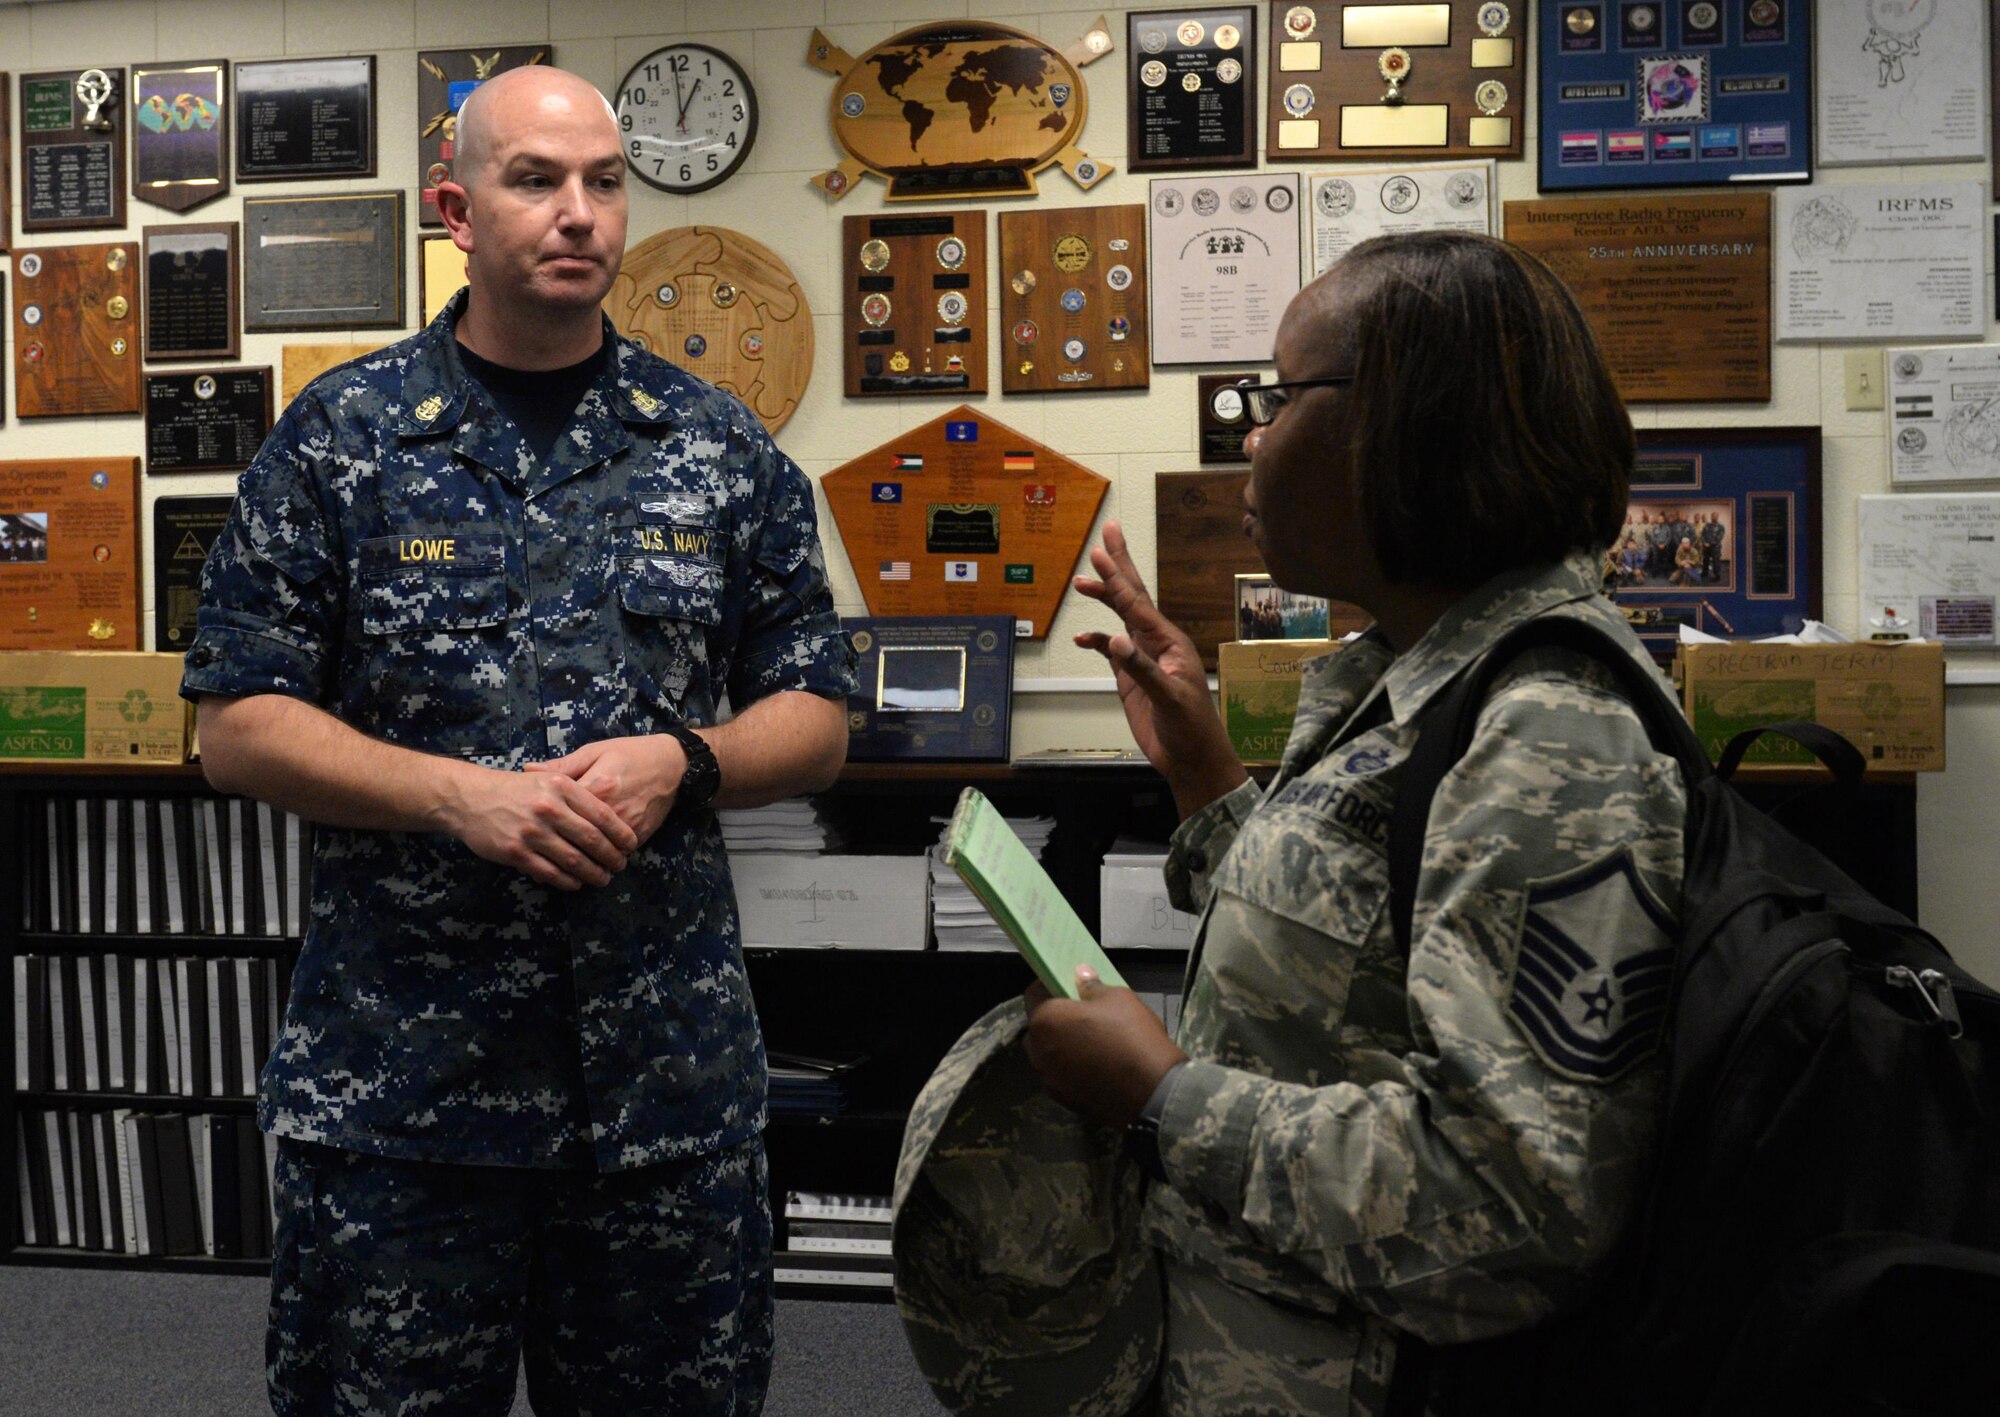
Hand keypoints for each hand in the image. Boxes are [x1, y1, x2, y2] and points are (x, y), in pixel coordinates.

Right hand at [443, 766, 639, 891]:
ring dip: (593, 873)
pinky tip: (576, 883)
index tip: (631, 845)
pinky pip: (550, 873)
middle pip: (592, 840)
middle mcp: (548, 808)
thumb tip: (610, 811)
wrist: (470, 798)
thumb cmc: (513, 789)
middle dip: (611, 857)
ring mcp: (532, 832)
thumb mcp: (547, 778)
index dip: (621, 833)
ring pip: (573, 860)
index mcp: (561, 787)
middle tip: (620, 866)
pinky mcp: (516, 852)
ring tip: (603, 878)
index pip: (602, 814)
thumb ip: (576, 791)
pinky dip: (567, 881)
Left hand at [525, 734, 687, 848]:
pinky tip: (589, 858)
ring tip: (563, 860)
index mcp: (596, 786)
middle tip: (542, 852)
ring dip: (581, 858)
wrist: (675, 765)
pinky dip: (601, 858)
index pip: (561, 812)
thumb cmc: (631, 753)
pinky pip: (615, 853)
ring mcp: (627, 825)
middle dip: (558, 847)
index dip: (542, 822)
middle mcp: (611, 809)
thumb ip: (561, 766)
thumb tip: (527, 770)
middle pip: (577, 838)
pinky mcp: (640, 835)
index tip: (529, 826)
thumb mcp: (594, 752)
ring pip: (596, 852)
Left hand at [1023, 967, 1187, 1129]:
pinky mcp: (1065, 1101)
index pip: (1033, 994)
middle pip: (1039, 1028)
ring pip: (1048, 1055)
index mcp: (1045, 1021)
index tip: (1067, 984)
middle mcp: (1038, 1052)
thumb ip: (1091, 986)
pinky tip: (1094, 1065)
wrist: (1152, 1092)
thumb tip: (1080, 975)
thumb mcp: (1117, 998)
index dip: (1049, 985)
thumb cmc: (1131, 1036)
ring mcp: (1050, 1080)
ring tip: (1088, 1040)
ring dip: (1061, 1045)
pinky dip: (1071, 1068)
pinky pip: (1061, 1076)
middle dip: (1054, 1018)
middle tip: (1079, 1013)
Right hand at [1073, 519, 1247, 813]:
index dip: (1117, 576)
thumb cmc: (1191, 729)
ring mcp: (1143, 659)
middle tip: (1107, 534)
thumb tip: (1114, 641)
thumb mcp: (1169, 698)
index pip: (1137, 603)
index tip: (1101, 552)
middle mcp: (1156, 643)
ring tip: (1082, 581)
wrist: (1192, 759)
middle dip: (1119, 567)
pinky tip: (1082, 636)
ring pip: (1120, 619)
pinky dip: (1096, 641)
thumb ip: (1141, 669)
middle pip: (1133, 597)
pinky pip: (1111, 651)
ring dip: (1104, 600)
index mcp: (1168, 642)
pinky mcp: (1133, 679)